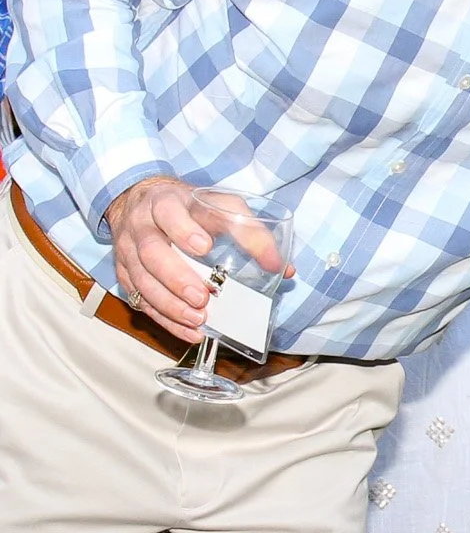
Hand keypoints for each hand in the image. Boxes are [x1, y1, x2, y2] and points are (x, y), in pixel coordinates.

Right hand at [106, 177, 292, 339]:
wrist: (142, 202)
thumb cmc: (190, 207)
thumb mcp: (221, 206)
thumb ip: (251, 231)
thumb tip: (281, 268)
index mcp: (166, 202)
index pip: (169, 213)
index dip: (183, 230)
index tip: (205, 246)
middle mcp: (141, 226)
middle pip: (151, 252)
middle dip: (176, 277)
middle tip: (202, 296)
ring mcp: (128, 252)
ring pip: (141, 280)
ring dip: (169, 304)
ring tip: (197, 318)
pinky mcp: (125, 274)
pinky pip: (140, 300)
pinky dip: (165, 319)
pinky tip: (188, 330)